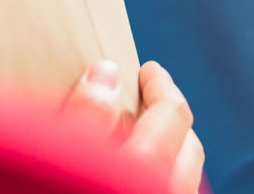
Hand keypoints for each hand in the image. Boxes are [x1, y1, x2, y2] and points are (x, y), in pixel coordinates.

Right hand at [65, 60, 204, 193]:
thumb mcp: (63, 153)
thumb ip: (87, 115)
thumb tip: (107, 73)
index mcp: (147, 171)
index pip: (172, 113)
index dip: (160, 85)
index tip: (147, 71)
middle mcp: (170, 191)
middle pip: (190, 146)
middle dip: (169, 117)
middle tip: (143, 100)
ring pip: (184, 175)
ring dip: (166, 151)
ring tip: (132, 139)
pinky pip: (175, 190)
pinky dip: (162, 176)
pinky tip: (132, 175)